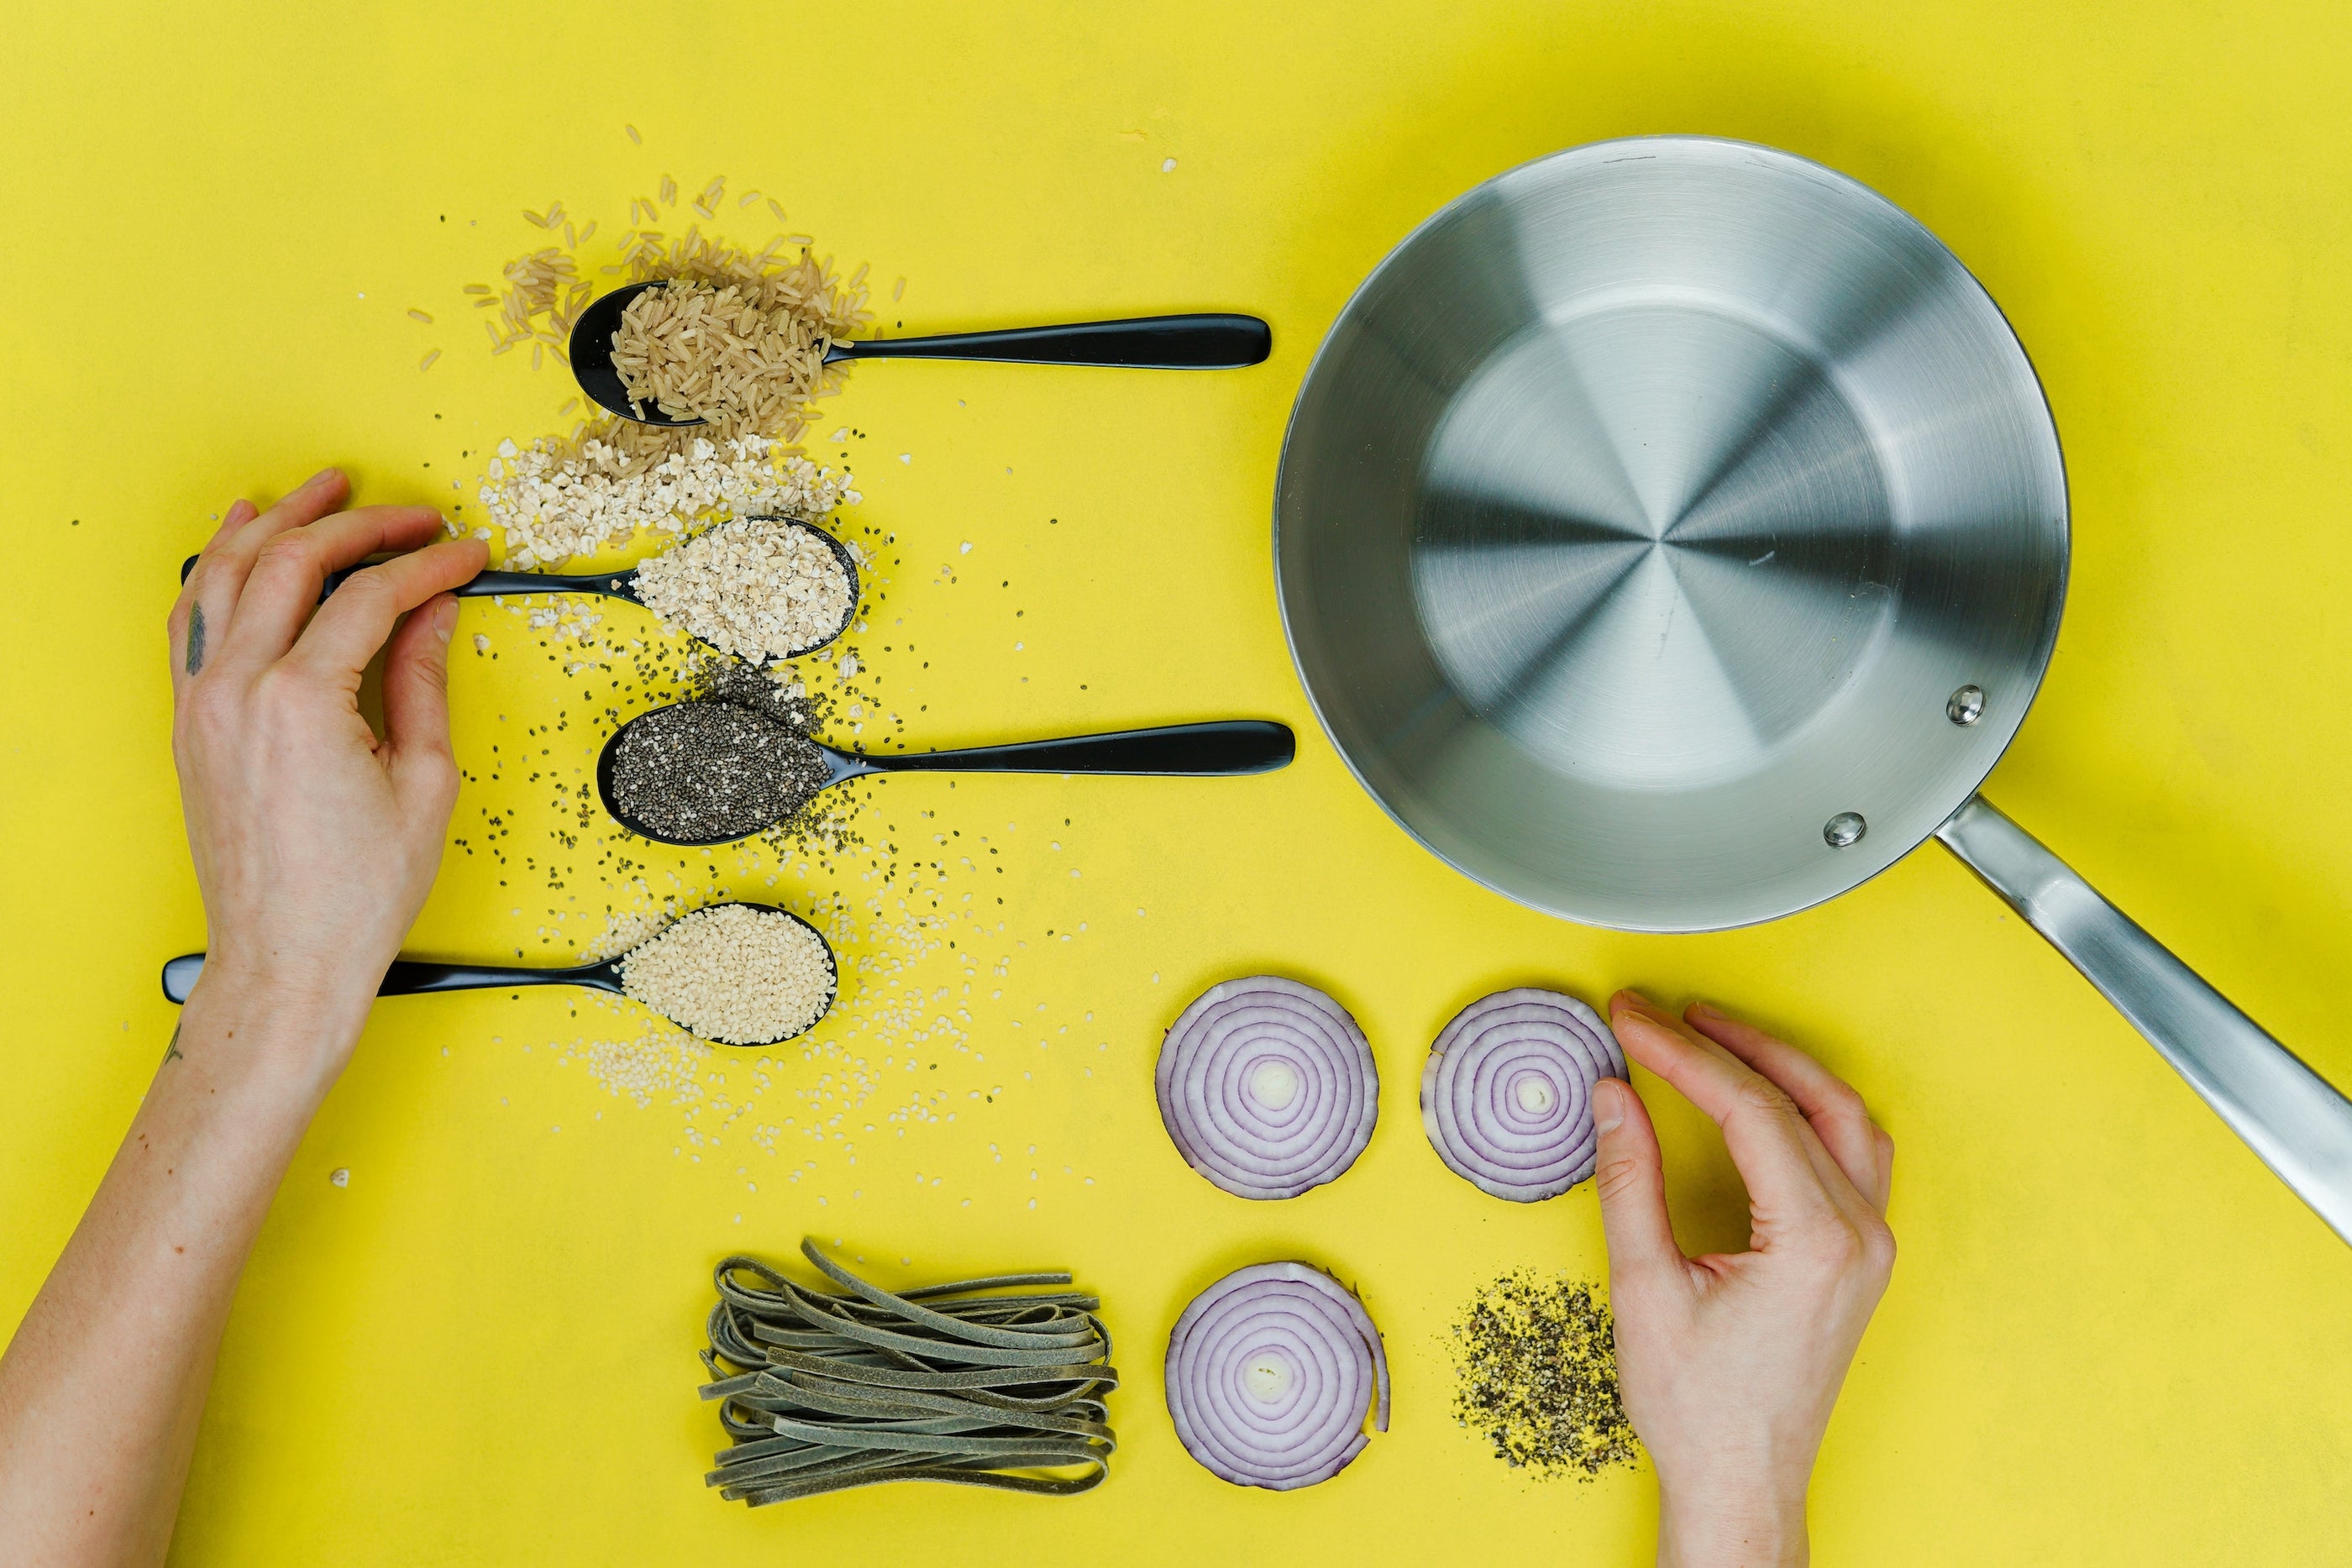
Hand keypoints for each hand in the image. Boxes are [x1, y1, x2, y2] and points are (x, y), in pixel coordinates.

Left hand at [168, 467, 485, 1080]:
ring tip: (323, 491)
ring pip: (227, 571)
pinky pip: (192, 614)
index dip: (429, 565)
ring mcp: (202, 702)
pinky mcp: (190, 720)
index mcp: (302, 702)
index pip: (371, 596)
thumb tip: (434, 614)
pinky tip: (241, 536)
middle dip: (359, 523)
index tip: (467, 555)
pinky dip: (217, 564)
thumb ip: (423, 681)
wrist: (284, 960)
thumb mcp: (424, 782)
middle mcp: (238, 689)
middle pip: (294, 561)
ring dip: (278, 519)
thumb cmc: (353, 894)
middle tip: (411, 515)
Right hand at [1593, 992, 1895, 1567]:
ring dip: (1780, 1068)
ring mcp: (1869, 1246)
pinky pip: (1852, 1154)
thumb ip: (1630, 1180)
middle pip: (1804, 1097)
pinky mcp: (1859, 1258)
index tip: (1632, 1022)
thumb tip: (1615, 1097)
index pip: (1749, 1109)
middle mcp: (1858, 1235)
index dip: (1682, 1054)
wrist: (1742, 1480)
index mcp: (1813, 1240)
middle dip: (1731, 1043)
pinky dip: (1808, 1109)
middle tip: (1664, 1013)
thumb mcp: (1645, 1286)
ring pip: (1842, 1117)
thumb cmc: (1700, 1407)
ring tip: (1714, 1035)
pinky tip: (1764, 1097)